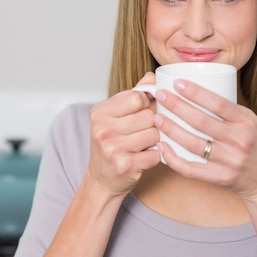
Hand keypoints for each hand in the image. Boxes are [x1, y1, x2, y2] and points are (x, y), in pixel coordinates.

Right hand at [87, 72, 160, 198]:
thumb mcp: (115, 116)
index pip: (137, 97)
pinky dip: (154, 156)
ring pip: (155, 134)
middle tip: (142, 132)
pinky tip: (143, 158)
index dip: (146, 104)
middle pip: (148, 116)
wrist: (101, 179)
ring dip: (154, 141)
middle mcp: (103, 129)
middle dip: (151, 124)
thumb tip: (152, 76)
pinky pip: (156, 154)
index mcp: (100, 112)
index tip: (142, 111)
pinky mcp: (126, 165)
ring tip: (142, 145)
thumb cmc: (111, 144)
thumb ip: (134, 95)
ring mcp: (113, 148)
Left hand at [152, 79, 256, 201]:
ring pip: (192, 143)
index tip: (177, 83)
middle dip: (177, 106)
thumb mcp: (248, 121)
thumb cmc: (252, 144)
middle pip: (201, 121)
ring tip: (157, 117)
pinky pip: (190, 168)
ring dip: (171, 129)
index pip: (218, 103)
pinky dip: (173, 158)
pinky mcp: (220, 178)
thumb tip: (194, 88)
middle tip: (160, 96)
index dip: (195, 92)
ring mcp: (229, 161)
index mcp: (246, 122)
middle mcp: (239, 140)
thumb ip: (227, 109)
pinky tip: (162, 146)